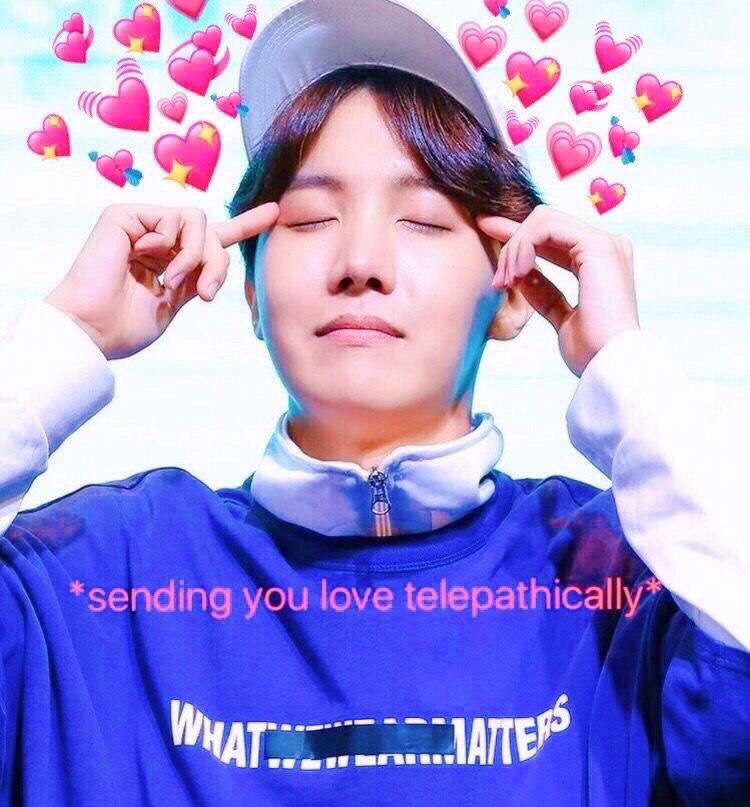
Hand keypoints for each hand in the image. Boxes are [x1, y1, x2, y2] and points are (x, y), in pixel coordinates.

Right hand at [44, 202, 279, 360]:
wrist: (93, 330)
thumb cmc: (127, 326)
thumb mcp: (178, 301)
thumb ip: (202, 275)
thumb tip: (219, 260)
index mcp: (173, 261)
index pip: (214, 238)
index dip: (245, 224)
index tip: (274, 212)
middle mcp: (159, 240)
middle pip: (212, 233)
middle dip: (218, 263)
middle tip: (206, 294)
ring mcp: (142, 225)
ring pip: (197, 220)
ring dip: (195, 255)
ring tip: (173, 280)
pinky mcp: (125, 215)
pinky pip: (172, 217)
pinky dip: (169, 242)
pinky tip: (145, 257)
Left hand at [477, 204, 639, 376]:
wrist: (608, 366)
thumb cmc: (590, 351)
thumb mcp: (559, 315)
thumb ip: (543, 290)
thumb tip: (518, 273)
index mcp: (600, 262)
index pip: (552, 236)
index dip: (517, 233)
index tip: (485, 229)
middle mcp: (606, 246)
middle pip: (544, 222)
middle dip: (511, 244)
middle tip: (498, 281)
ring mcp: (605, 243)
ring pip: (542, 220)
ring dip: (515, 248)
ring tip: (506, 282)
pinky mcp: (598, 245)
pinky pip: (546, 228)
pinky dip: (524, 246)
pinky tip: (517, 273)